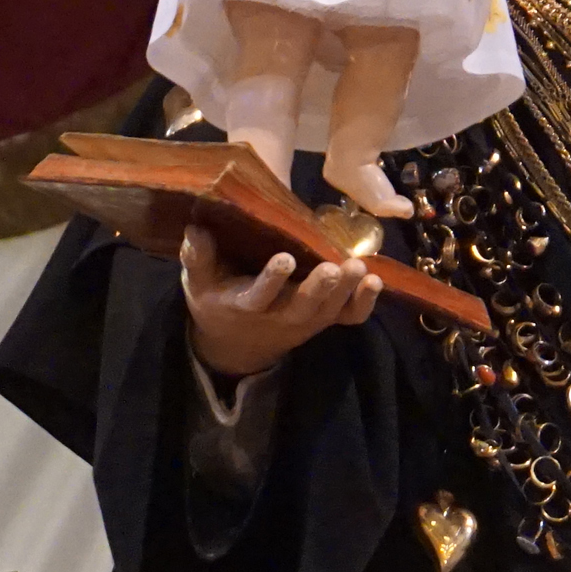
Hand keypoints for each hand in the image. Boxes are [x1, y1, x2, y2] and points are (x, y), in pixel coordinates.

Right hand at [181, 225, 380, 376]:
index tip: (284, 258)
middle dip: (319, 288)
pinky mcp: (326, 319)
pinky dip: (365, 304)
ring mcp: (308, 319)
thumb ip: (197, 258)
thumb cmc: (218, 299)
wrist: (237, 342)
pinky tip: (375, 281)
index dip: (272, 279)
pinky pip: (349, 318)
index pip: (259, 295)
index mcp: (246, 304)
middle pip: (303, 306)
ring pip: (330, 310)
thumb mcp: (199, 282)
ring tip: (358, 266)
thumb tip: (195, 229)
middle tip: (333, 268)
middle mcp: (280, 315)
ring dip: (346, 291)